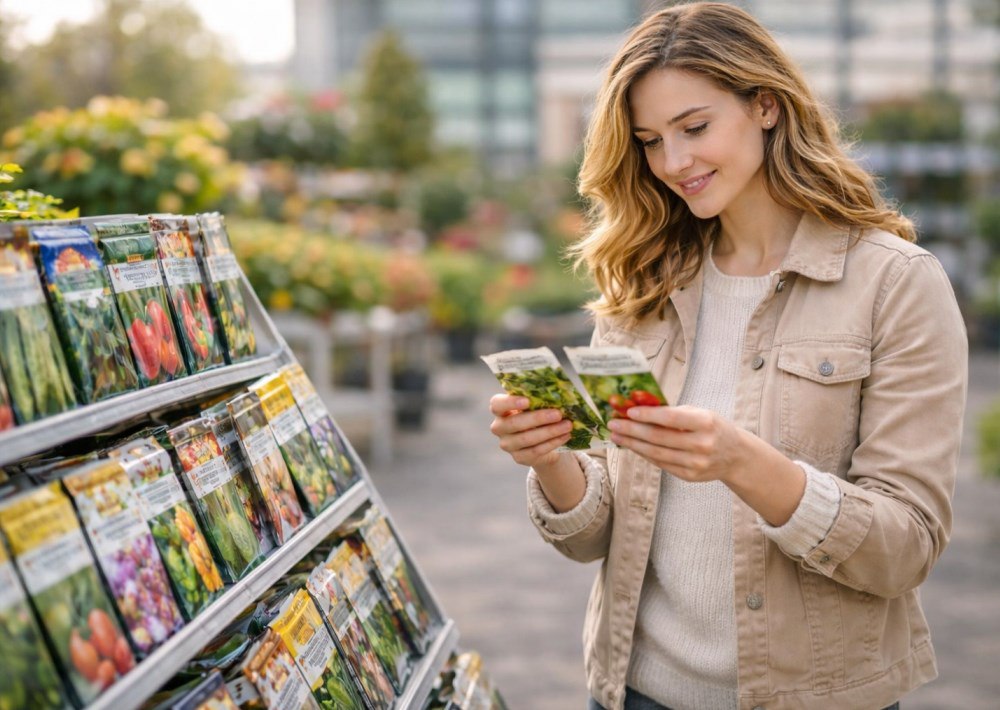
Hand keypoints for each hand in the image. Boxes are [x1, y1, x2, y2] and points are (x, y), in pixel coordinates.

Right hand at [489, 394, 572, 467]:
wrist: (542, 440)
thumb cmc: (537, 415)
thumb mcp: (536, 405)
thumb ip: (539, 399)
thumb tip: (557, 396)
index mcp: (500, 409)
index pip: (497, 404)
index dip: (510, 402)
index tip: (527, 401)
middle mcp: (499, 427)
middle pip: (514, 423)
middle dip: (538, 418)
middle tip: (558, 414)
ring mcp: (507, 444)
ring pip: (526, 439)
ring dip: (550, 431)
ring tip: (567, 425)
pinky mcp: (519, 457)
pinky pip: (536, 450)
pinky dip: (552, 442)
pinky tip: (565, 436)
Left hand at [607, 404, 748, 483]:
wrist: (736, 456)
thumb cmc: (713, 427)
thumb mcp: (700, 413)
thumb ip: (673, 412)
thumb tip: (639, 409)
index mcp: (705, 423)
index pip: (670, 418)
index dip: (647, 415)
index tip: (628, 412)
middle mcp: (702, 444)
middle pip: (658, 437)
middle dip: (632, 430)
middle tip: (613, 424)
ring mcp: (696, 463)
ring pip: (656, 453)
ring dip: (633, 444)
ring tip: (617, 436)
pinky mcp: (689, 476)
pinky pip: (661, 463)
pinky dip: (644, 454)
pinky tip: (632, 446)